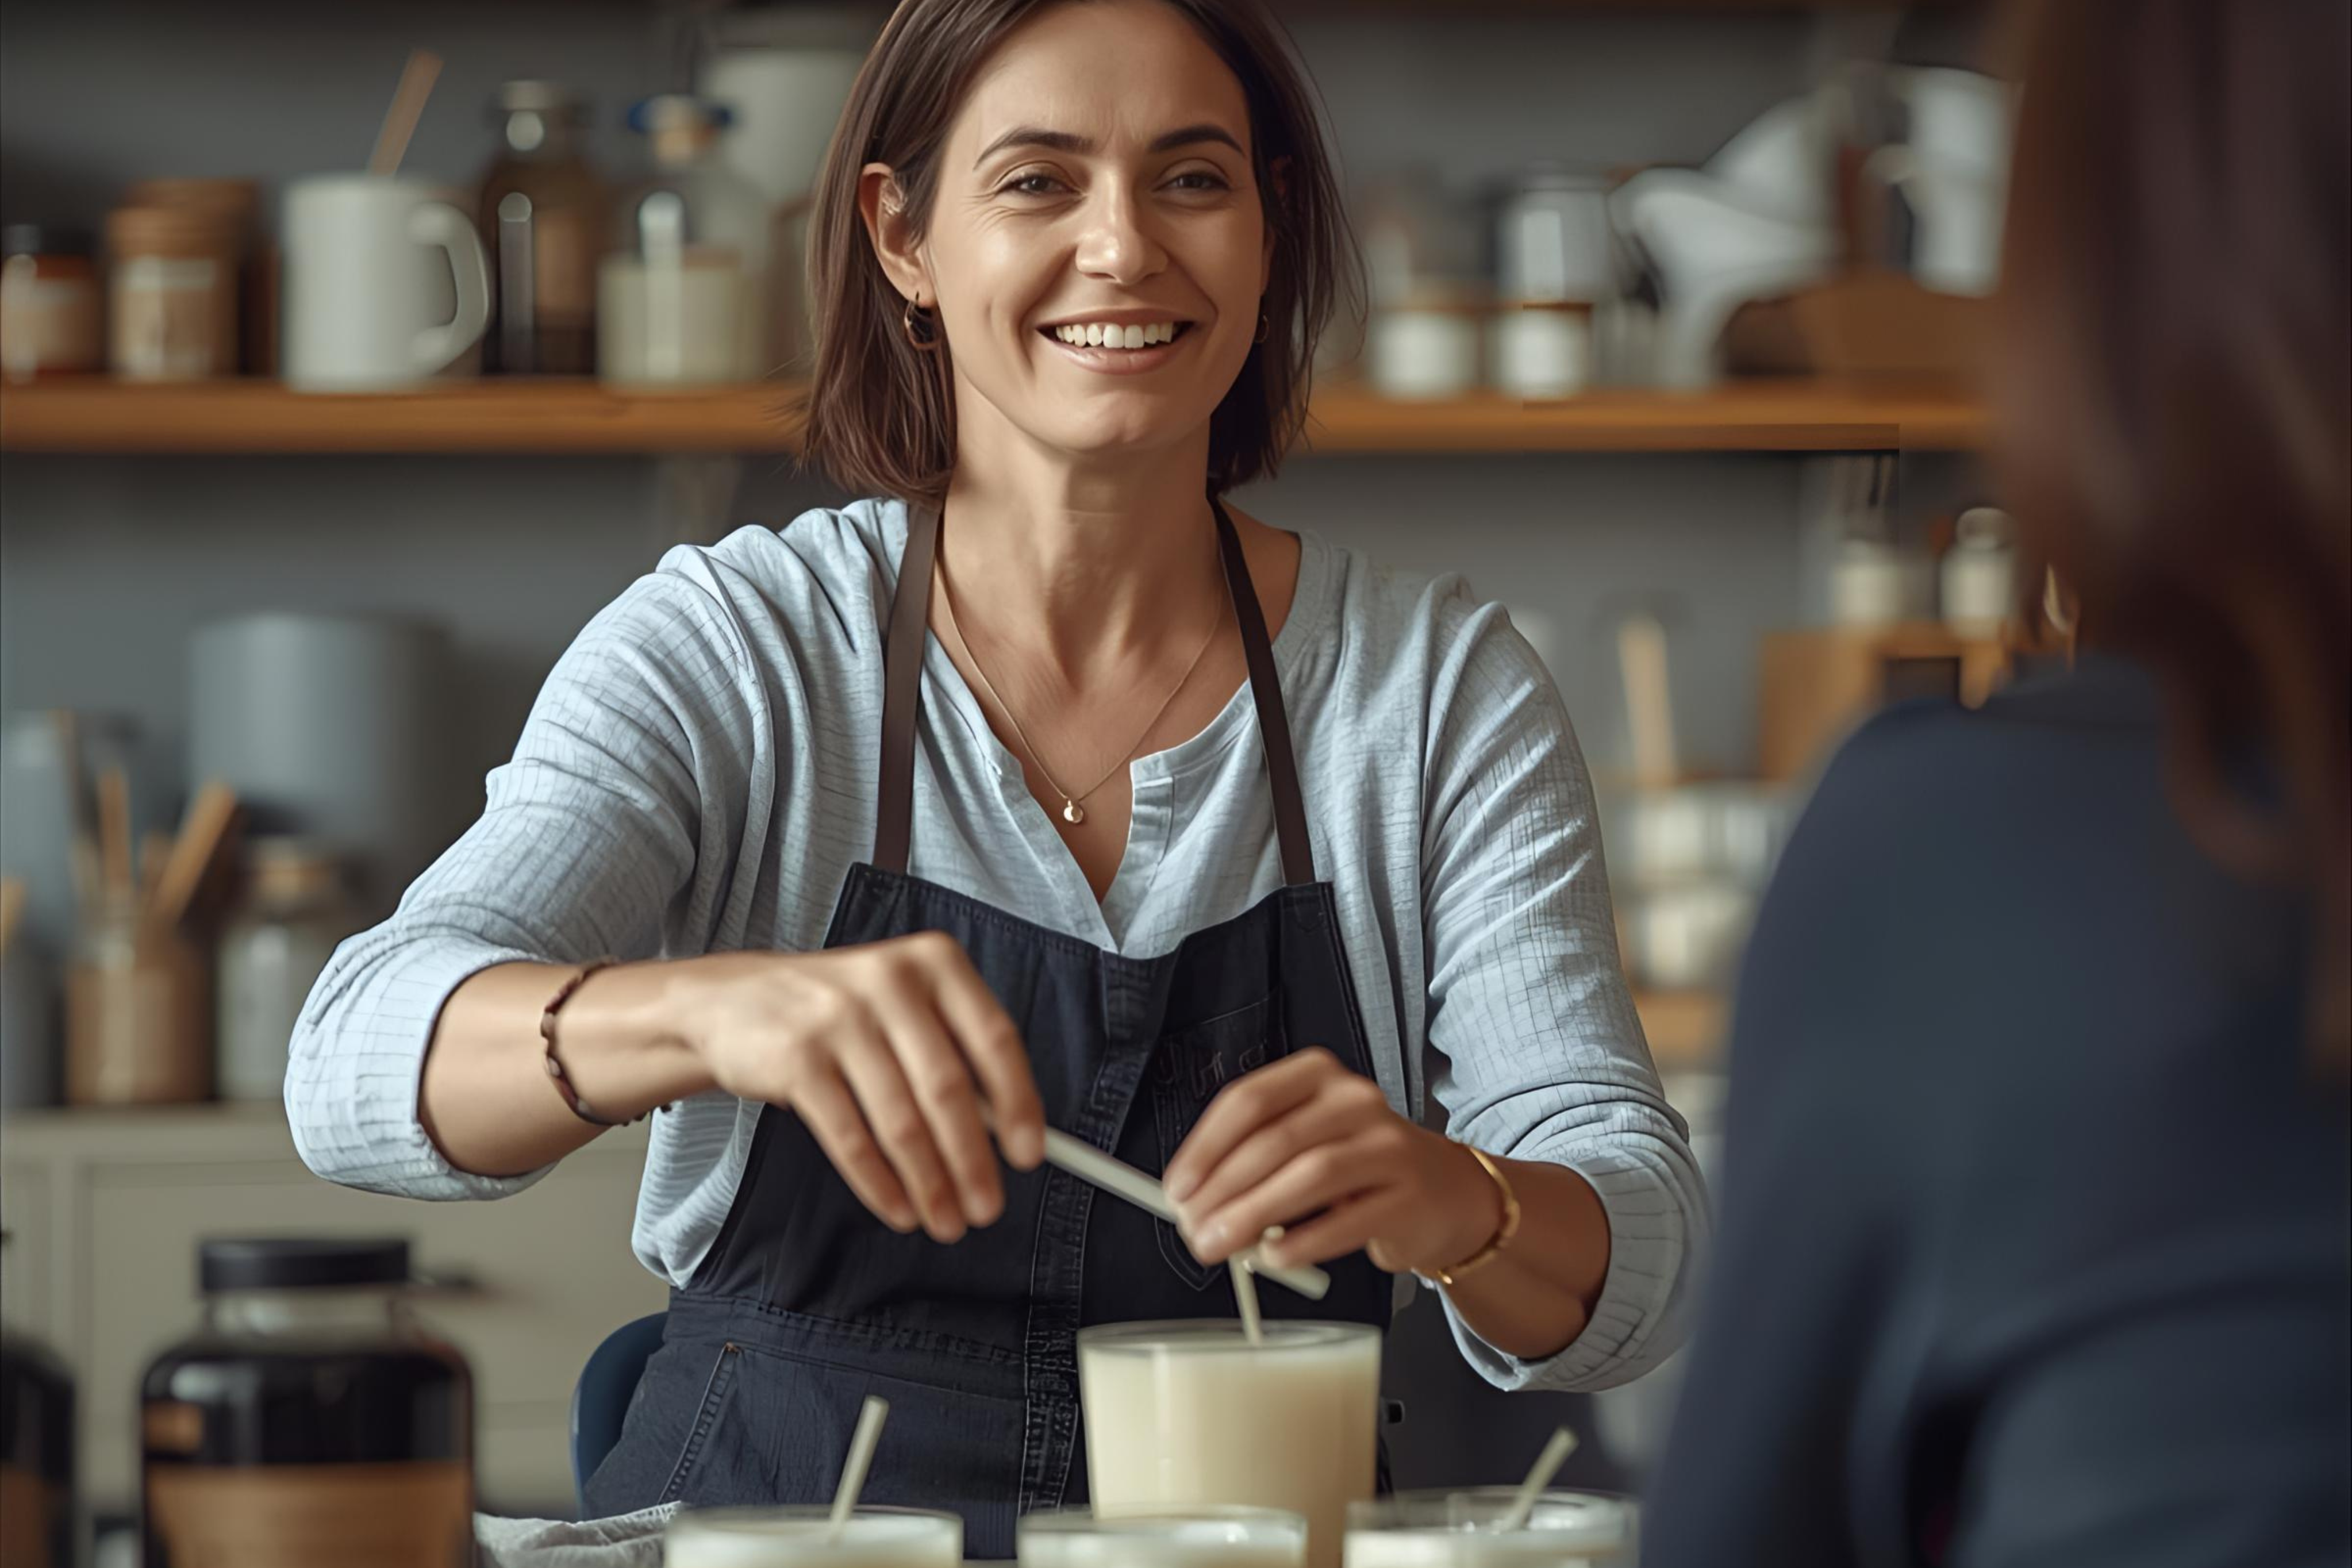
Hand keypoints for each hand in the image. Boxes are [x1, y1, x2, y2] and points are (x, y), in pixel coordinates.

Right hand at [679, 934, 1045, 1243]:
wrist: (730, 1001)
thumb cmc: (839, 1011)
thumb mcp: (905, 1005)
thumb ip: (957, 1051)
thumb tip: (1009, 1131)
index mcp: (934, 961)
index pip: (995, 1039)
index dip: (1019, 1103)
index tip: (1029, 1156)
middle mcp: (889, 981)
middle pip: (949, 1089)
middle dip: (973, 1161)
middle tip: (987, 1209)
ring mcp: (838, 1018)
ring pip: (901, 1121)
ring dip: (929, 1184)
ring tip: (946, 1221)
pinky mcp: (797, 1059)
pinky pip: (850, 1138)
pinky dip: (879, 1184)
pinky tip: (898, 1208)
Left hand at [1161, 1047, 1501, 1275]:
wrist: (1442, 1193)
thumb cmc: (1355, 1166)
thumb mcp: (1303, 1143)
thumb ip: (1250, 1161)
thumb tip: (1189, 1199)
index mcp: (1318, 1075)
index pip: (1249, 1100)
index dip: (1205, 1147)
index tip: (1176, 1189)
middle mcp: (1356, 1099)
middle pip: (1275, 1140)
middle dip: (1223, 1190)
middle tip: (1192, 1229)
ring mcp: (1388, 1145)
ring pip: (1310, 1175)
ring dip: (1254, 1215)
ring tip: (1221, 1246)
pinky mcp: (1409, 1196)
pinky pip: (1347, 1221)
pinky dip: (1302, 1243)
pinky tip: (1273, 1258)